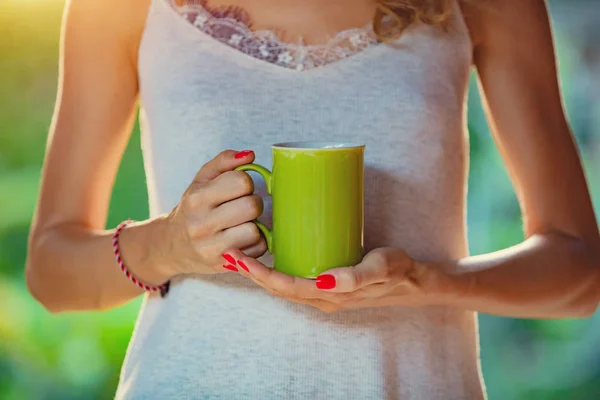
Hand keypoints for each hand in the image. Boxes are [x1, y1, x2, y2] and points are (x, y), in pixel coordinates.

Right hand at [154, 150, 267, 277]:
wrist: (172, 245)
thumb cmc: (193, 208)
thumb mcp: (201, 180)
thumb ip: (224, 162)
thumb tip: (250, 155)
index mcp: (196, 198)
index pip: (242, 181)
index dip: (245, 183)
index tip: (238, 189)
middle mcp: (201, 224)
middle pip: (252, 206)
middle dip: (252, 203)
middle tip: (241, 206)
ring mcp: (211, 247)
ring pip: (255, 230)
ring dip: (254, 225)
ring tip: (240, 223)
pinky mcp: (223, 264)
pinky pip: (257, 249)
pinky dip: (255, 243)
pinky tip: (241, 238)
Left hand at [222, 247, 436, 312]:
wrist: (416, 283)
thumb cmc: (398, 273)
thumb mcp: (380, 270)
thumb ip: (354, 277)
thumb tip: (323, 279)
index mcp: (329, 295)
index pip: (285, 287)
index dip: (259, 273)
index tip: (238, 257)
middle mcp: (322, 297)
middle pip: (277, 288)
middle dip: (251, 272)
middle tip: (228, 253)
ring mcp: (325, 293)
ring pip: (284, 285)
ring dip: (260, 272)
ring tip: (240, 254)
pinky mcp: (329, 284)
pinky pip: (295, 280)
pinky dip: (277, 269)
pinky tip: (272, 254)